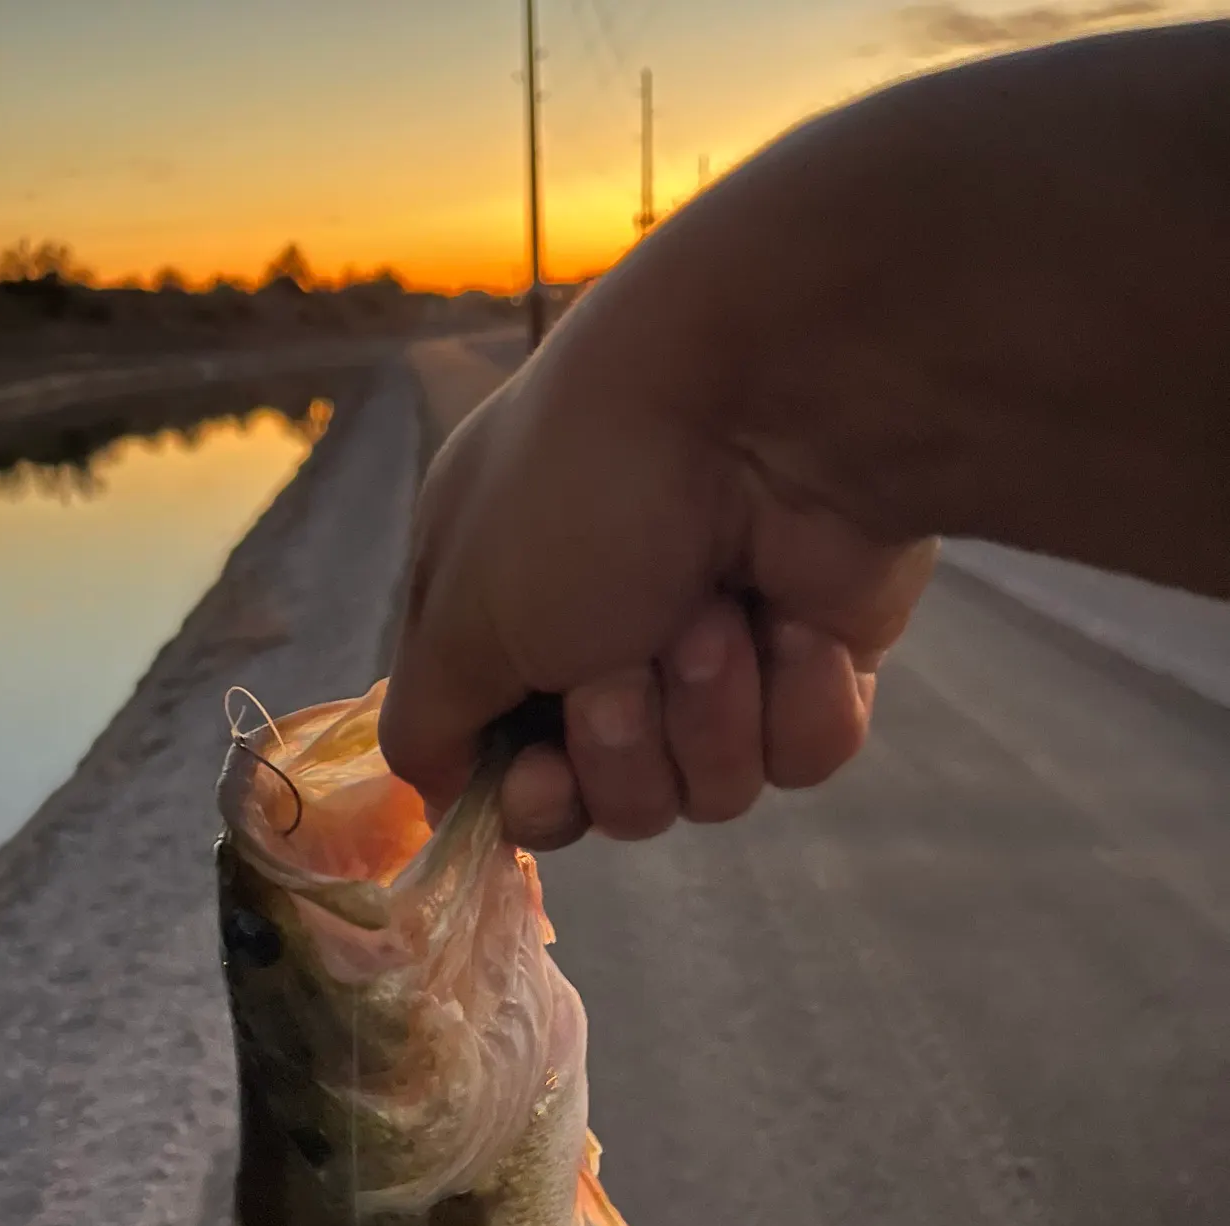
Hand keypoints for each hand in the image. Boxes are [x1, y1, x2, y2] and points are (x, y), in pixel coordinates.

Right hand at [378, 345, 938, 850]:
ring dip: (706, 713)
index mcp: (511, 623)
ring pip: (709, 792)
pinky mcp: (819, 665)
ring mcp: (722, 661)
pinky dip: (794, 699)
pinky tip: (794, 622)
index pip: (515, 773)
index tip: (541, 774)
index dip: (532, 798)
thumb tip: (434, 793)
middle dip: (622, 746)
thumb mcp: (456, 614)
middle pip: (614, 802)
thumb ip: (426, 724)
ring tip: (716, 616)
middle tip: (627, 662)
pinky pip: (800, 758)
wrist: (769, 402)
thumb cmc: (582, 494)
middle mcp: (611, 646)